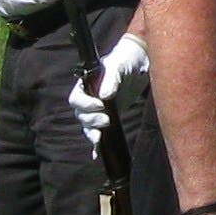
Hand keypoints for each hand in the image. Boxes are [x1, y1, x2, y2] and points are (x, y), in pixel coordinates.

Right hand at [67, 32, 147, 150]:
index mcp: (86, 85)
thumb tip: (105, 95)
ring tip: (100, 137)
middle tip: (106, 120)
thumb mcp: (118, 66)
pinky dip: (96, 143)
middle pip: (81, 115)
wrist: (138, 64)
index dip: (86, 105)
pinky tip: (96, 153)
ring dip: (92, 132)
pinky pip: (98, 131)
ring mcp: (98, 108)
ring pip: (87, 125)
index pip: (77, 99)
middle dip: (91, 120)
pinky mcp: (109, 116)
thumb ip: (111, 79)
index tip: (100, 105)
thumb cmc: (125, 61)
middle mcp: (89, 98)